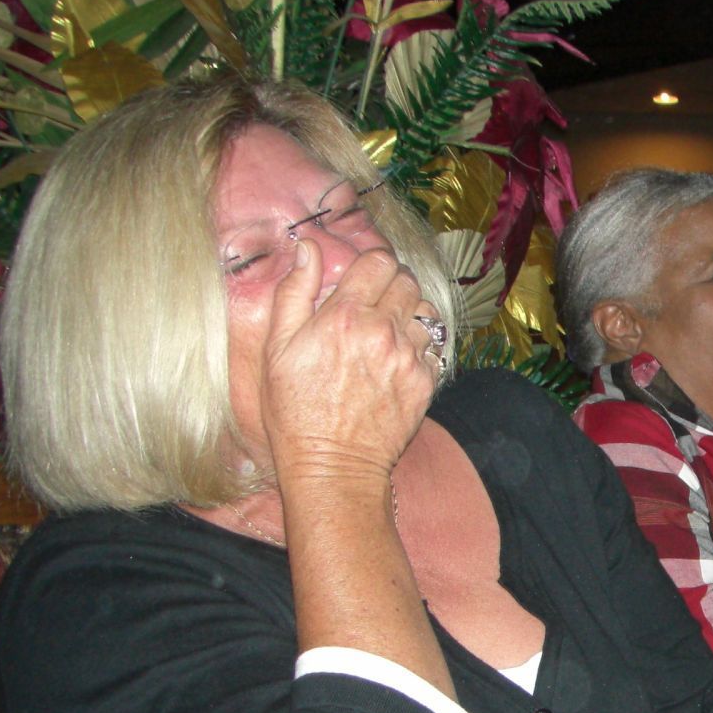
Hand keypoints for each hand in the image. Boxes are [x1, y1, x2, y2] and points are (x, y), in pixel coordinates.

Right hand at [261, 239, 442, 481]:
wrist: (332, 465)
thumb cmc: (295, 410)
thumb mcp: (277, 348)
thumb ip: (294, 291)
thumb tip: (308, 248)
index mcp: (345, 315)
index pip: (379, 262)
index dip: (372, 265)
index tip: (363, 279)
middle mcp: (383, 331)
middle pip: (407, 281)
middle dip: (393, 285)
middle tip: (377, 303)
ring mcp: (408, 358)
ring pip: (427, 313)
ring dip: (411, 314)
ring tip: (390, 330)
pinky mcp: (425, 384)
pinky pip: (436, 348)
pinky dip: (422, 346)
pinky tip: (400, 359)